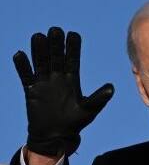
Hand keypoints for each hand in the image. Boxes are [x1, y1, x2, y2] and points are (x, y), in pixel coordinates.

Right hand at [13, 27, 113, 156]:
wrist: (55, 135)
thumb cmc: (75, 123)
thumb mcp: (89, 110)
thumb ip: (99, 99)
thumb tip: (112, 88)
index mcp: (72, 80)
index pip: (72, 61)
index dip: (73, 48)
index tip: (73, 34)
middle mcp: (57, 78)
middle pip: (56, 58)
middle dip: (56, 44)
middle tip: (55, 29)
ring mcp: (44, 83)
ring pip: (40, 63)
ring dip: (38, 50)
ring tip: (38, 36)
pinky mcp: (31, 90)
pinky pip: (26, 76)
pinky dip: (22, 67)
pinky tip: (19, 55)